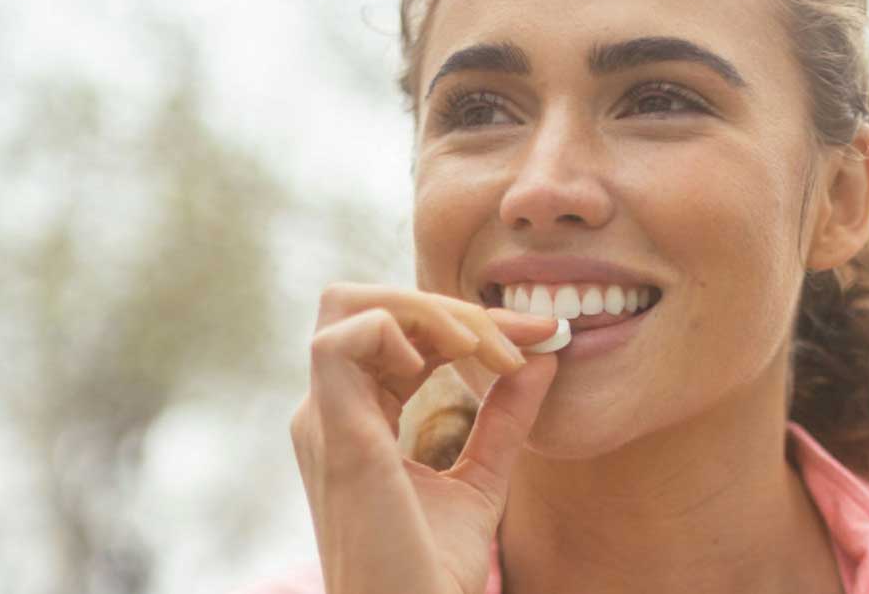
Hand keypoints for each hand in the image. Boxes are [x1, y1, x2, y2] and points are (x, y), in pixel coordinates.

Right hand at [290, 283, 559, 593]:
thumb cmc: (432, 569)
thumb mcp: (482, 477)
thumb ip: (505, 417)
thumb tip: (544, 357)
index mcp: (355, 417)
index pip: (398, 332)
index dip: (467, 321)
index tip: (540, 337)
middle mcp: (330, 410)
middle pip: (367, 302)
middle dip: (447, 305)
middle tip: (517, 340)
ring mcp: (324, 418)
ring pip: (350, 303)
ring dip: (427, 309)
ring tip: (484, 350)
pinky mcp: (334, 431)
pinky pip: (341, 337)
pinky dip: (400, 329)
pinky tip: (449, 364)